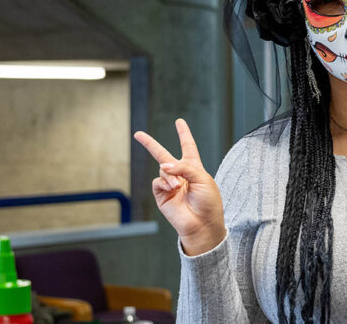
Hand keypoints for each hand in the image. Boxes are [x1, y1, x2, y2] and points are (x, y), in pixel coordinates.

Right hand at [133, 119, 225, 255]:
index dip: (184, 134)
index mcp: (194, 168)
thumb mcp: (202, 178)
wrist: (202, 224)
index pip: (188, 147)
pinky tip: (173, 189)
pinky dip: (164, 182)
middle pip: (163, 155)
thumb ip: (184, 167)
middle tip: (138, 134)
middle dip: (150, 144)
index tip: (179, 122)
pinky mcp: (162, 195)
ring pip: (162, 169)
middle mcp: (180, 174)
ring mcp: (170, 185)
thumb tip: (163, 164)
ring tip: (179, 185)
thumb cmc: (208, 201)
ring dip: (171, 175)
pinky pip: (157, 181)